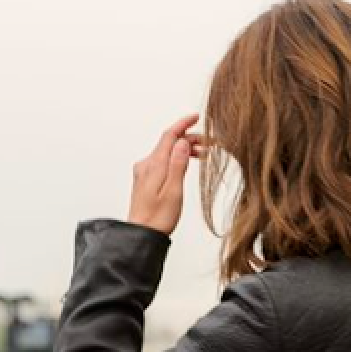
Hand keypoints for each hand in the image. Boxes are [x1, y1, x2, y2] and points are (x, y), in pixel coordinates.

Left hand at [127, 112, 205, 236]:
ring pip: (167, 152)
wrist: (141, 235)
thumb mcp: (173, 191)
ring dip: (184, 150)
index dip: (183, 124)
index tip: (197, 117)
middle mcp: (146, 165)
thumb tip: (182, 142)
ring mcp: (144, 172)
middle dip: (189, 139)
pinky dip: (176, 159)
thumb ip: (178, 165)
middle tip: (210, 144)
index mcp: (154, 165)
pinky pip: (162, 162)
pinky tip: (186, 166)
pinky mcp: (145, 180)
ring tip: (203, 156)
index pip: (169, 136)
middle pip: (169, 143)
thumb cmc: (158, 219)